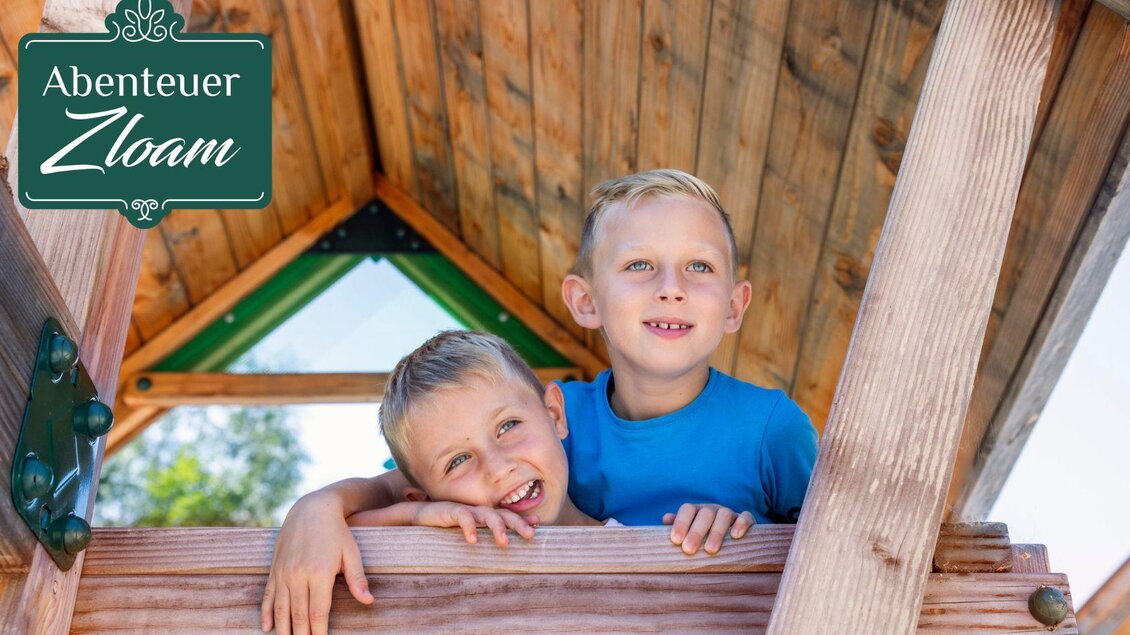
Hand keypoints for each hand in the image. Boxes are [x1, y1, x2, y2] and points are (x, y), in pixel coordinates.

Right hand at [261, 491, 371, 634]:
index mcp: (319, 573)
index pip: (318, 613)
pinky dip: (267, 614)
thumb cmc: (337, 532)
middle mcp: (298, 575)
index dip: (319, 633)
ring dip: (284, 631)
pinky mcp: (275, 569)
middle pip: (298, 616)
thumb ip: (357, 579)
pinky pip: (268, 596)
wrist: (311, 509)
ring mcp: (283, 573)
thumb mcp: (351, 553)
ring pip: (281, 610)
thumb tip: (368, 601)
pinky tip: (267, 629)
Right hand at [410, 501, 537, 545]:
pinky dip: (469, 528)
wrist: (422, 516)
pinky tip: (472, 540)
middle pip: (504, 515)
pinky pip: (464, 518)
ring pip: (488, 515)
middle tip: (530, 535)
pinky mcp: (452, 511)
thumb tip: (503, 549)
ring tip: (504, 543)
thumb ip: (484, 539)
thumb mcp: (470, 534)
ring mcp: (468, 510)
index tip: (538, 524)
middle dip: (518, 524)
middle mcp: (480, 511)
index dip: (523, 519)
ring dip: (497, 527)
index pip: (509, 516)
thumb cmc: (448, 528)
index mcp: (486, 517)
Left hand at [662, 503, 754, 554]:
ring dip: (716, 532)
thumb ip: (677, 527)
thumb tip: (666, 518)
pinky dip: (742, 523)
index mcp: (696, 511)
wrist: (729, 538)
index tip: (676, 540)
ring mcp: (730, 513)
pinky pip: (746, 516)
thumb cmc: (701, 540)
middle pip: (705, 513)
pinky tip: (736, 536)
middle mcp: (712, 510)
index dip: (681, 523)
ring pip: (724, 515)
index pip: (687, 509)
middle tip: (688, 550)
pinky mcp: (746, 519)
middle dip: (696, 532)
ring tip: (710, 550)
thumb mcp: (688, 534)